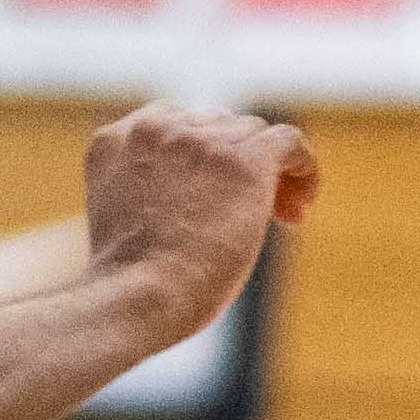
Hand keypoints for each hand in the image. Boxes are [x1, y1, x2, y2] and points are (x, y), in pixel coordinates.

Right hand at [84, 103, 318, 325]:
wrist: (139, 296)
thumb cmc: (130, 285)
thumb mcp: (123, 222)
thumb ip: (150, 194)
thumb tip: (200, 199)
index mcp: (115, 140)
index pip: (174, 123)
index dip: (204, 153)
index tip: (217, 195)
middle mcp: (156, 130)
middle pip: (217, 126)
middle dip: (237, 163)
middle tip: (257, 214)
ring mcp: (200, 141)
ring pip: (254, 133)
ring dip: (271, 173)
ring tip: (283, 217)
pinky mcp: (243, 161)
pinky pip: (288, 141)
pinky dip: (304, 166)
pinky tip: (303, 202)